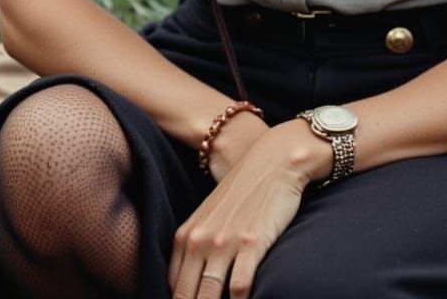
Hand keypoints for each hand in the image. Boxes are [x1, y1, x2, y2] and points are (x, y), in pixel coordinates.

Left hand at [169, 121, 329, 298]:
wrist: (274, 162)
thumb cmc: (244, 192)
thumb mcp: (210, 217)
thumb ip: (196, 248)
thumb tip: (190, 284)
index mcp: (186, 236)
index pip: (172, 288)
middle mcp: (200, 240)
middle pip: (186, 297)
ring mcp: (225, 242)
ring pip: (208, 296)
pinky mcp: (251, 243)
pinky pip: (239, 287)